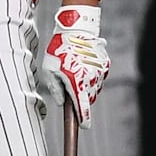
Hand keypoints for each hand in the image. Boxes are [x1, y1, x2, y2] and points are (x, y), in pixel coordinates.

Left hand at [43, 4, 108, 125]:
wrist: (76, 28)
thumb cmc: (59, 49)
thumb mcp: (49, 69)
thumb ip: (55, 89)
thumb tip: (62, 102)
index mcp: (77, 82)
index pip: (82, 108)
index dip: (83, 119)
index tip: (84, 127)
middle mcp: (91, 79)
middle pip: (89, 99)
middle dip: (81, 98)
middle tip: (70, 86)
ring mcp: (100, 72)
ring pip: (95, 88)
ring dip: (87, 86)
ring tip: (75, 71)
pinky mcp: (105, 64)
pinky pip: (99, 76)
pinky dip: (92, 75)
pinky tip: (83, 65)